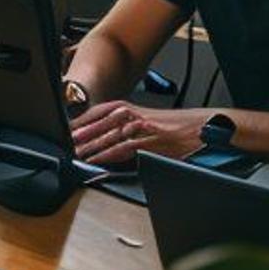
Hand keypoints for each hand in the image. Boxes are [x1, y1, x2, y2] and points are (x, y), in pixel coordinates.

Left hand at [67, 97, 201, 167]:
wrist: (205, 127)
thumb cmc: (180, 127)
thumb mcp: (150, 122)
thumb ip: (129, 128)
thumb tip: (108, 140)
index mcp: (133, 109)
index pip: (100, 112)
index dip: (81, 121)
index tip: (66, 129)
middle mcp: (135, 114)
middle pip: (100, 123)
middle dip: (80, 134)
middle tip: (64, 143)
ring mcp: (142, 126)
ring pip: (109, 135)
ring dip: (90, 146)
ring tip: (74, 154)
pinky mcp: (150, 140)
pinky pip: (123, 147)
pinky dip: (107, 154)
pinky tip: (96, 160)